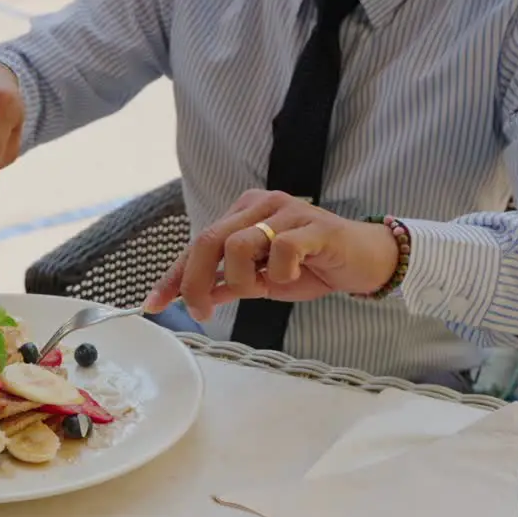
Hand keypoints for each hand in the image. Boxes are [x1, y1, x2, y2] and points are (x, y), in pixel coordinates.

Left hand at [143, 190, 400, 320]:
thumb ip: (228, 284)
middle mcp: (260, 205)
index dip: (173, 276)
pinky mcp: (314, 226)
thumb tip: (191, 297)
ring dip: (244, 279)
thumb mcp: (261, 281)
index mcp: (243, 214)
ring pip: (239, 244)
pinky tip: (294, 275)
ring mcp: (287, 212)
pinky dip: (280, 273)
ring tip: (265, 287)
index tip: (153, 304)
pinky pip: (281, 249)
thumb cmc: (312, 266)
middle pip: (208, 240)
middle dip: (195, 281)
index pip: (197, 244)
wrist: (364, 262)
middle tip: (202, 311)